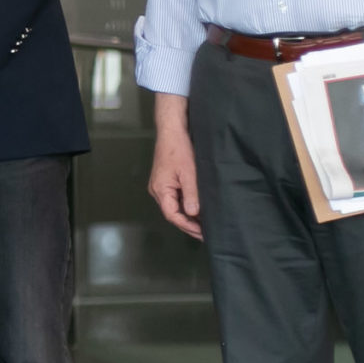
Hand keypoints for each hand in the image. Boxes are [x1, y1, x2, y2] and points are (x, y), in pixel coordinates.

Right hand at [147, 92, 201, 239]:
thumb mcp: (189, 173)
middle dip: (189, 223)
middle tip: (205, 232)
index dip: (187, 226)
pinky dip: (187, 205)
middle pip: (172, 213)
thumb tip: (193, 214)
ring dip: (188, 215)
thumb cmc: (179, 149)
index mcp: (160, 190)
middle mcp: (157, 190)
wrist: (172, 130)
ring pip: (174, 206)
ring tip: (204, 223)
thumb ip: (191, 195)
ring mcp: (161, 185)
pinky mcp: (166, 180)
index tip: (202, 232)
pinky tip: (198, 208)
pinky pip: (176, 198)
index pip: (172, 215)